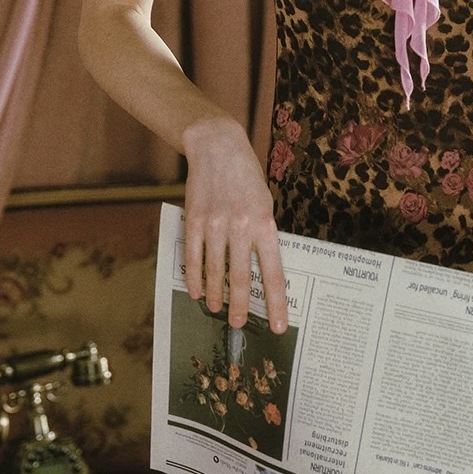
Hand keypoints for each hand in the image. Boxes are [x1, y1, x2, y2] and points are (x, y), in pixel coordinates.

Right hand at [182, 115, 288, 333]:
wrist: (218, 148)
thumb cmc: (247, 178)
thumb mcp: (265, 204)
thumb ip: (263, 234)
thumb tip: (261, 267)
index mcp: (265, 225)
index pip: (274, 273)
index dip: (277, 303)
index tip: (279, 325)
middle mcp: (241, 228)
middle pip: (241, 278)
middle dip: (241, 307)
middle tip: (240, 325)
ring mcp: (215, 225)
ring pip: (215, 272)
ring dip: (216, 295)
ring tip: (216, 310)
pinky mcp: (194, 221)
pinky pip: (193, 257)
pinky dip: (194, 278)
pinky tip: (196, 292)